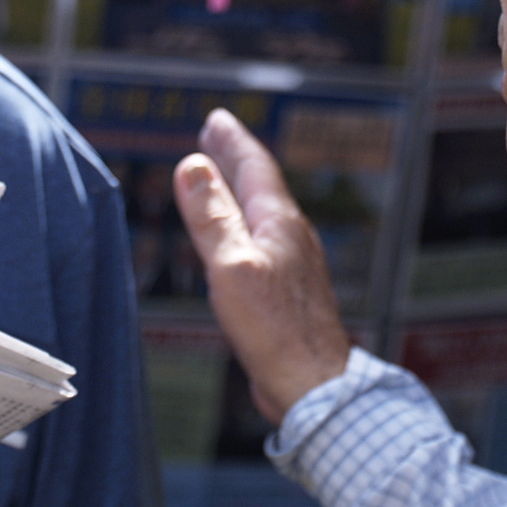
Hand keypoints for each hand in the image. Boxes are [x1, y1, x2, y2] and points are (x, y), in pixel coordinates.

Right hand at [173, 111, 353, 424]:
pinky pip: (262, 242)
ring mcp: (293, 266)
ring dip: (239, 192)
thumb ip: (211, 217)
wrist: (314, 386)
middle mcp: (291, 239)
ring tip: (221, 181)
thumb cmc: (276, 331)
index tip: (216, 120)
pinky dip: (243, 226)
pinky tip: (236, 242)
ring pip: (263, 215)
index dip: (233, 142)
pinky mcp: (288, 293)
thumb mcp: (231, 266)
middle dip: (236, 159)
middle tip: (216, 136)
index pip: (255, 168)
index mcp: (279, 225)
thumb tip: (192, 165)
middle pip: (261, 187)